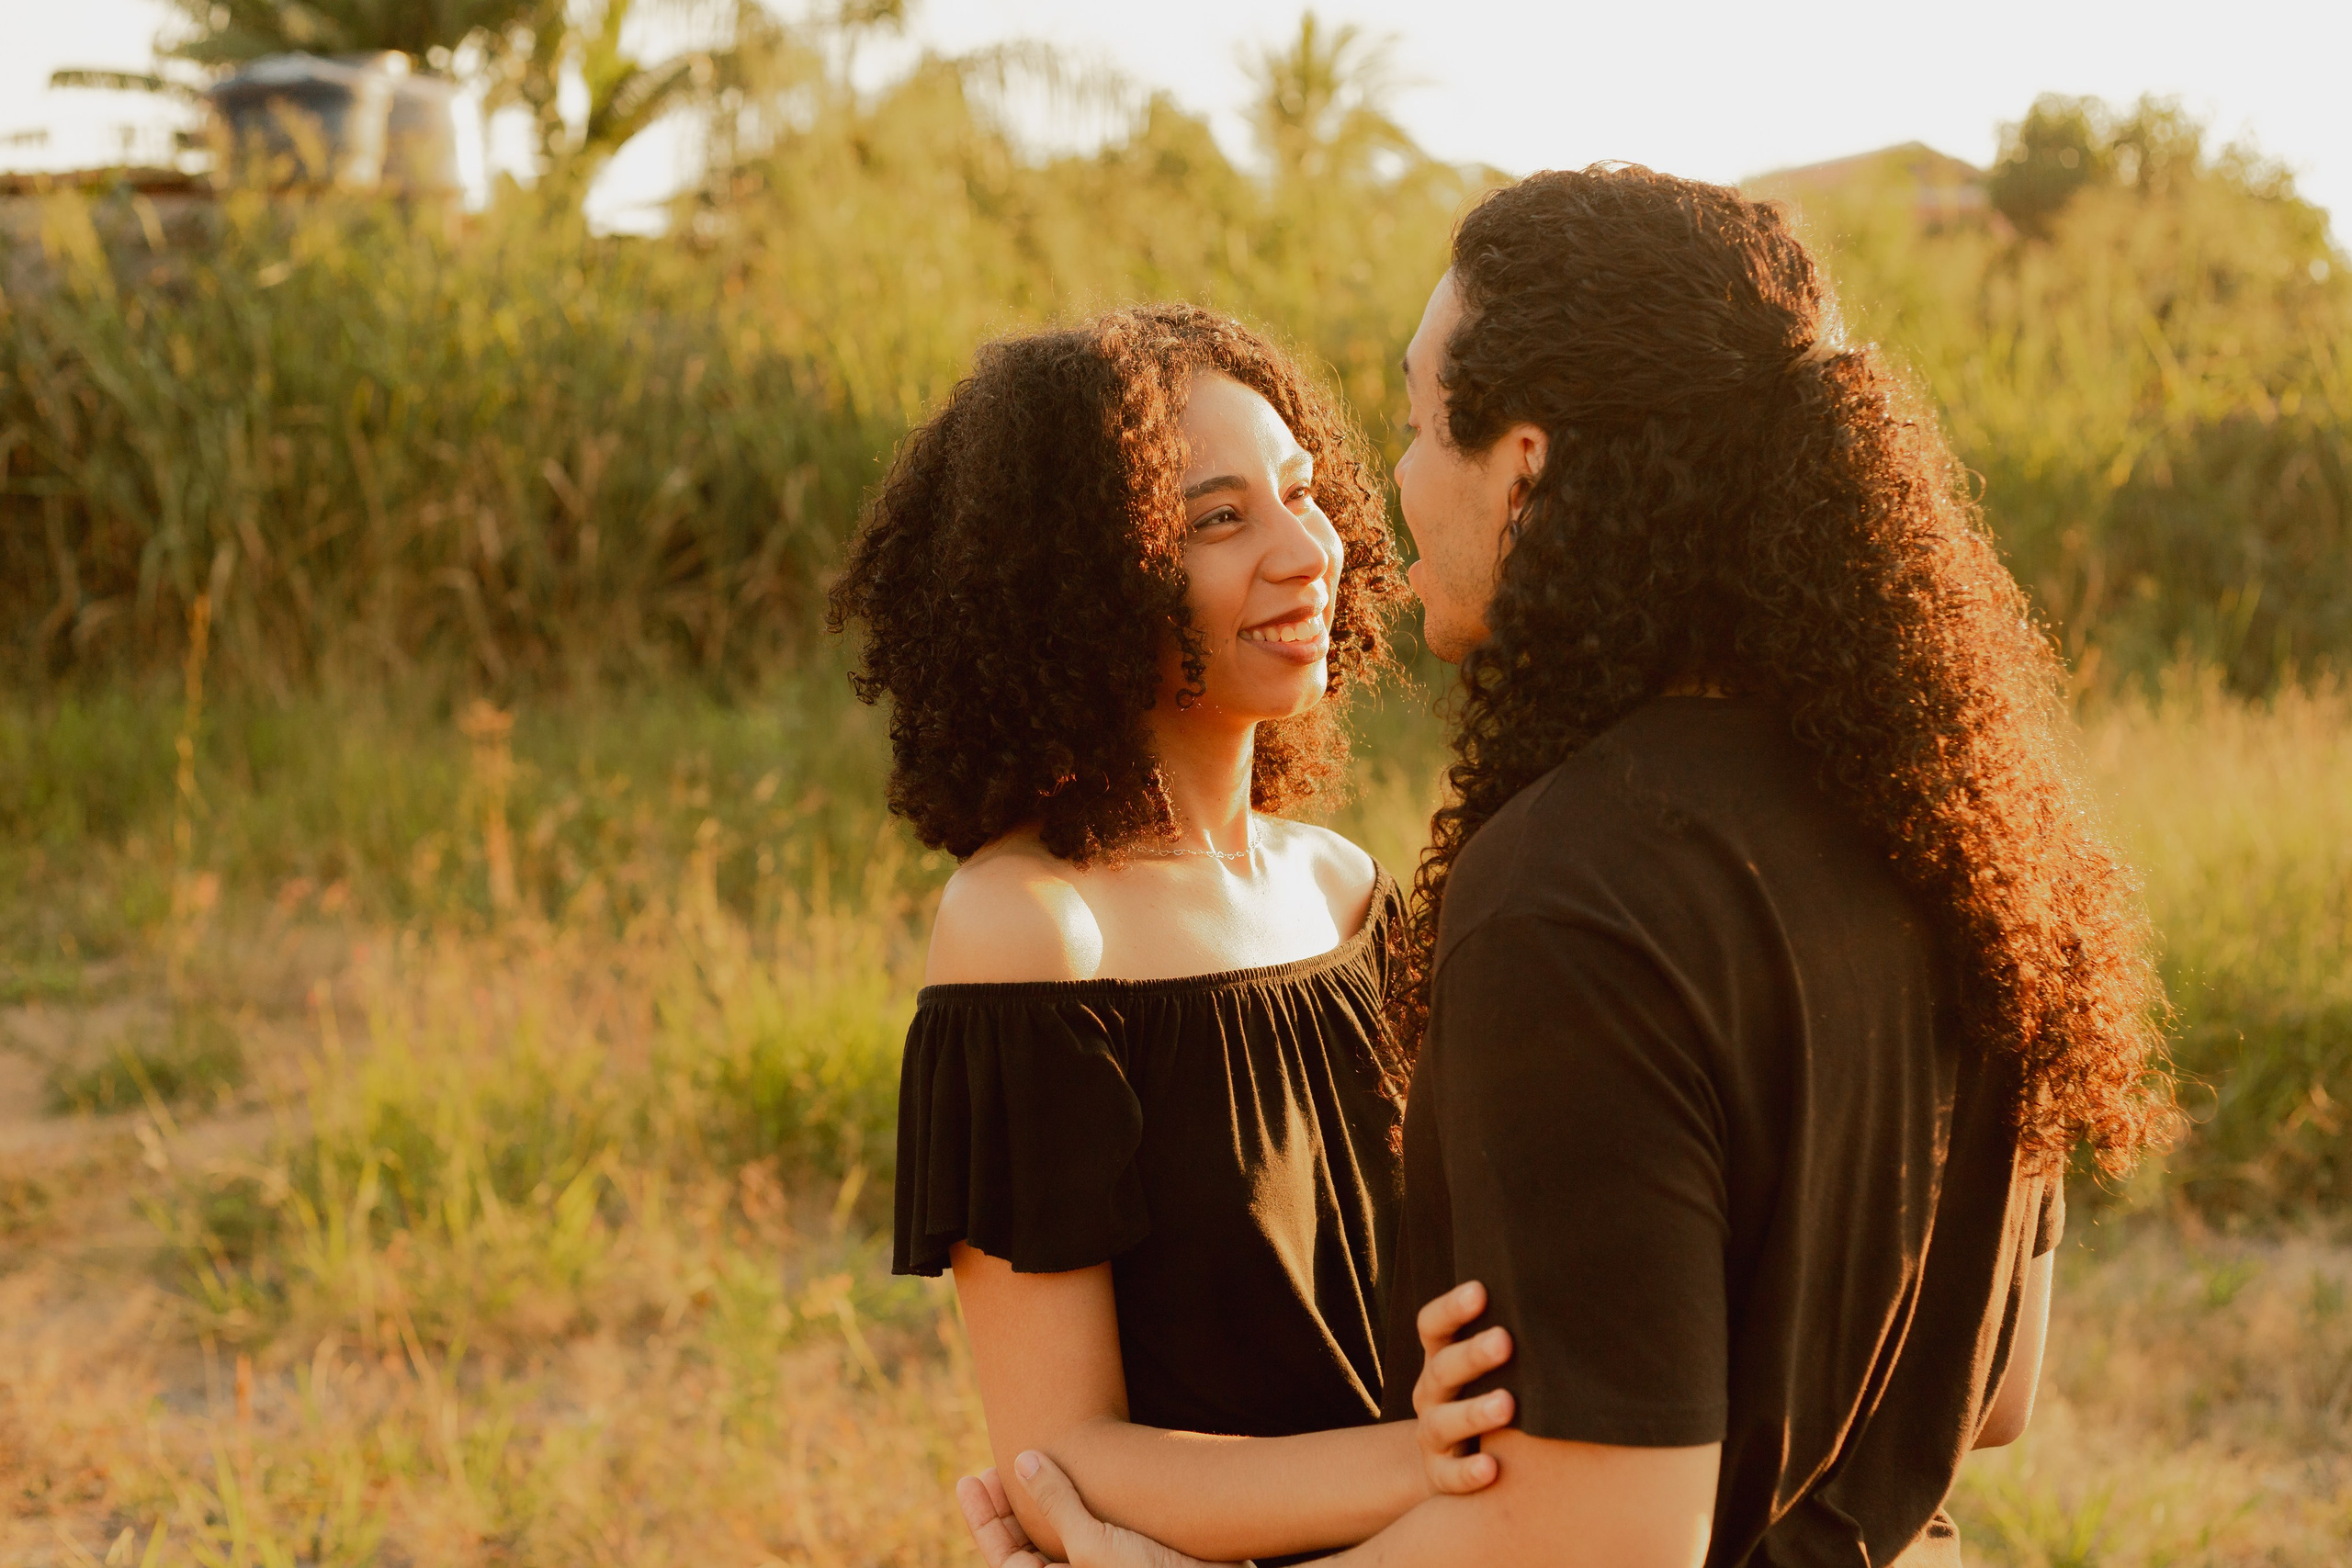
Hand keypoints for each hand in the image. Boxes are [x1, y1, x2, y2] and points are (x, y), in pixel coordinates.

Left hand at [956, 1455, 1238, 1567]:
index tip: (970, 1479)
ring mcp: (1100, 1565)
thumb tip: (1023, 1461)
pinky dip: (1074, 1498)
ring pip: (1054, 1532)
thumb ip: (1056, 1503)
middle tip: (994, 1466)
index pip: (1003, 1557)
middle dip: (1006, 1505)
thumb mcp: (1093, 1542)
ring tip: (1026, 1462)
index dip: (983, 1518)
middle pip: (1023, 1545)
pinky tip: (1073, 1471)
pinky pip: (1087, 1524)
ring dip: (1038, 1498)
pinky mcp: (1126, 1551)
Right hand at [1411, 1280, 1517, 1495]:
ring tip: (1506, 1405)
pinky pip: (1448, 1476)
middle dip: (1472, 1355)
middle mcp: (1432, 1392)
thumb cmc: (1491, 1395)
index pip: (1433, 1325)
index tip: (1481, 1290)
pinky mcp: (1438, 1474)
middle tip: (1504, 1342)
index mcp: (1442, 1357)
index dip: (1451, 1308)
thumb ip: (1517, 1340)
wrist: (1456, 1460)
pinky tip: (1491, 1468)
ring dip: (1472, 1412)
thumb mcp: (1494, 1367)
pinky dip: (1467, 1473)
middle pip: (1442, 1369)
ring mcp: (1432, 1435)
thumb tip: (1574, 1297)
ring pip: (1441, 1422)